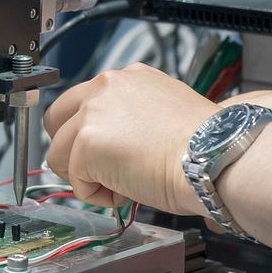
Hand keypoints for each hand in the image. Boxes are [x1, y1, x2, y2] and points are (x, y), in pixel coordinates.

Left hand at [44, 63, 218, 211]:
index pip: (85, 101)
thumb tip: (118, 144)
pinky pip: (76, 181)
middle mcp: (107, 86)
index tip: (108, 152)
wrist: (213, 156)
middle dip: (72, 150)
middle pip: (58, 120)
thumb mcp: (167, 112)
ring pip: (59, 154)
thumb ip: (133, 118)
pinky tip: (128, 191)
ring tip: (124, 184)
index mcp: (130, 77)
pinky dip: (98, 195)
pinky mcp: (86, 144)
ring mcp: (92, 113)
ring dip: (87, 176)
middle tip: (101, 171)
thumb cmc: (205, 144)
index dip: (91, 133)